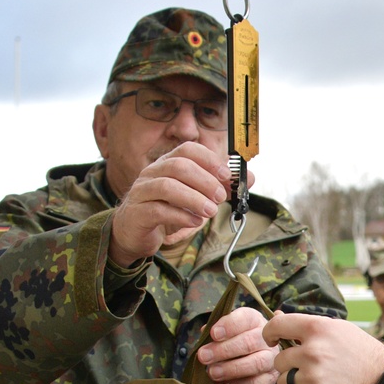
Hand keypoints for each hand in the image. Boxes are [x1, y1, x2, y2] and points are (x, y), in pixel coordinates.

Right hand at [108, 142, 232, 267]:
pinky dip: (180, 215)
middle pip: (178, 166)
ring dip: (194, 198)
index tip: (226, 175)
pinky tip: (194, 221)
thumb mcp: (195, 196)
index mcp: (167, 164)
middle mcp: (152, 173)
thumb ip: (220, 186)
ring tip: (210, 211)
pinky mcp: (137, 213)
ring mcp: (142, 192)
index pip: (187, 150)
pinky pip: (158, 210)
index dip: (209, 160)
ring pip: (167, 186)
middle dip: (205, 181)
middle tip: (221, 197)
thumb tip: (249, 178)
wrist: (135, 233)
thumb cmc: (166, 210)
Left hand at [196, 307, 279, 383]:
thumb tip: (204, 332)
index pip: (245, 319)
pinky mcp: (270, 379)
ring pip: (255, 363)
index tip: (214, 334)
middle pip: (249, 342)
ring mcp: (271, 359)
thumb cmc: (235, 341)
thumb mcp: (226, 331)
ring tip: (212, 372)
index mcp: (254, 321)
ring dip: (231, 369)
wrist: (255, 358)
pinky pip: (256, 383)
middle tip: (204, 356)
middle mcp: (266, 338)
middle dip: (224, 350)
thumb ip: (215, 331)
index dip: (229, 326)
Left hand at [262, 313, 383, 383]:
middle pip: (279, 360)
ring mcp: (314, 377)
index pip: (276, 326)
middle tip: (308, 368)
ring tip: (314, 382)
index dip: (269, 333)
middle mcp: (313, 351)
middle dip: (289, 365)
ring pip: (283, 382)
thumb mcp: (338, 329)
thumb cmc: (361, 352)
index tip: (272, 340)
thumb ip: (307, 325)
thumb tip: (275, 315)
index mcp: (318, 328)